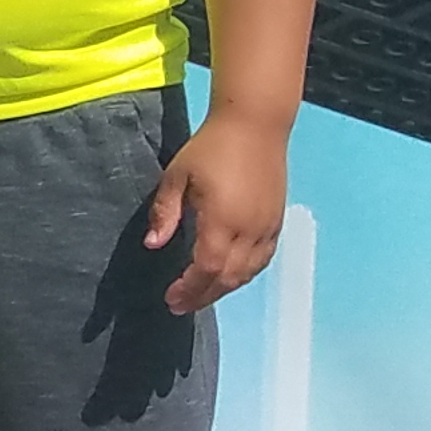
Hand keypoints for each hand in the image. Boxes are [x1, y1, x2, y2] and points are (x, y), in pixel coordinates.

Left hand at [144, 111, 287, 313]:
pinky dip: (244, 274)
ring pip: (247, 272)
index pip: (206, 268)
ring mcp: (268, 228)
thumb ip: (165, 213)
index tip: (171, 298)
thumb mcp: (177, 176)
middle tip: (180, 305)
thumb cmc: (210, 148)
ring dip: (223, 288)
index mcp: (222, 220)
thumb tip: (152, 245)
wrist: (255, 126)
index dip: (189, 288)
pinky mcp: (277, 222)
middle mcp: (249, 230)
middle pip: (227, 277)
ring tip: (200, 295)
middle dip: (203, 296)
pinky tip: (229, 276)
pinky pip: (263, 259)